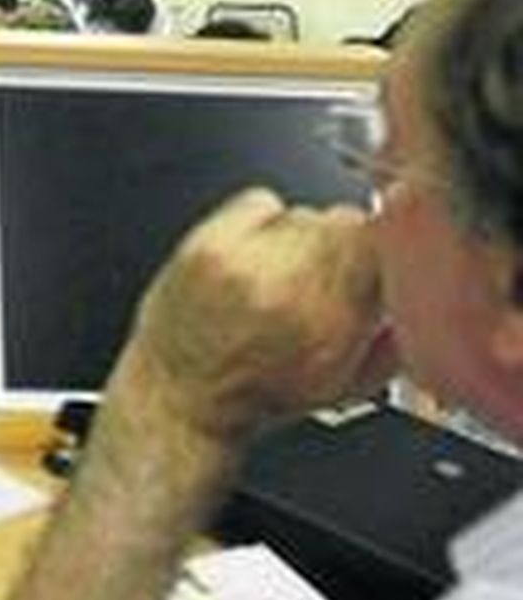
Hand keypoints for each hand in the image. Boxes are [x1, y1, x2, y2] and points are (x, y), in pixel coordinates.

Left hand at [112, 188, 394, 444]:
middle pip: (345, 221)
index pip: (383, 243)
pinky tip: (251, 257)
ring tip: (277, 277)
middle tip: (319, 279)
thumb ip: (393, 334)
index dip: (386, 248)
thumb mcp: (344, 383)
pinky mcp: (206, 244)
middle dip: (341, 248)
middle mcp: (288, 289)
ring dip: (300, 237)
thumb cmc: (254, 396)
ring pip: (303, 211)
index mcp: (331, 324)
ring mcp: (243, 262)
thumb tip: (418, 289)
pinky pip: (258, 201)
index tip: (377, 262)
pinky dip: (259, 220)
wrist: (180, 398)